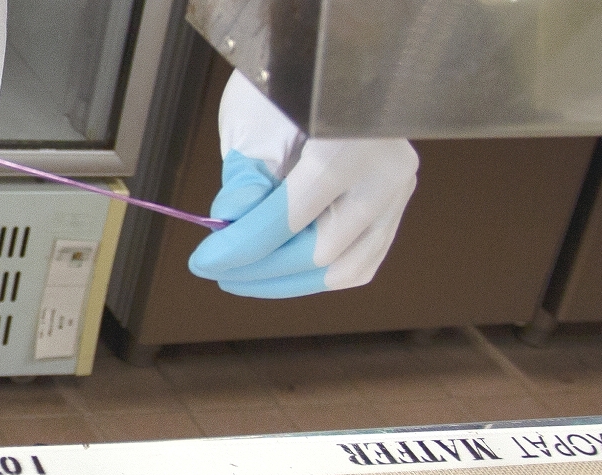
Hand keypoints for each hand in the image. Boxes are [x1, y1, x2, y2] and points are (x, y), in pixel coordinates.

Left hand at [189, 71, 417, 297]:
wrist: (335, 64)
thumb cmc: (290, 84)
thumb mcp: (255, 121)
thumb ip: (245, 181)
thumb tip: (232, 228)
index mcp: (350, 144)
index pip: (287, 219)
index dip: (239, 249)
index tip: (204, 261)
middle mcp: (385, 175)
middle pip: (319, 253)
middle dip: (260, 271)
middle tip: (218, 271)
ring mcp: (398, 193)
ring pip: (345, 270)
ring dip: (288, 282)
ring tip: (244, 277)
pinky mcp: (396, 207)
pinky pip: (360, 262)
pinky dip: (317, 275)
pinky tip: (280, 271)